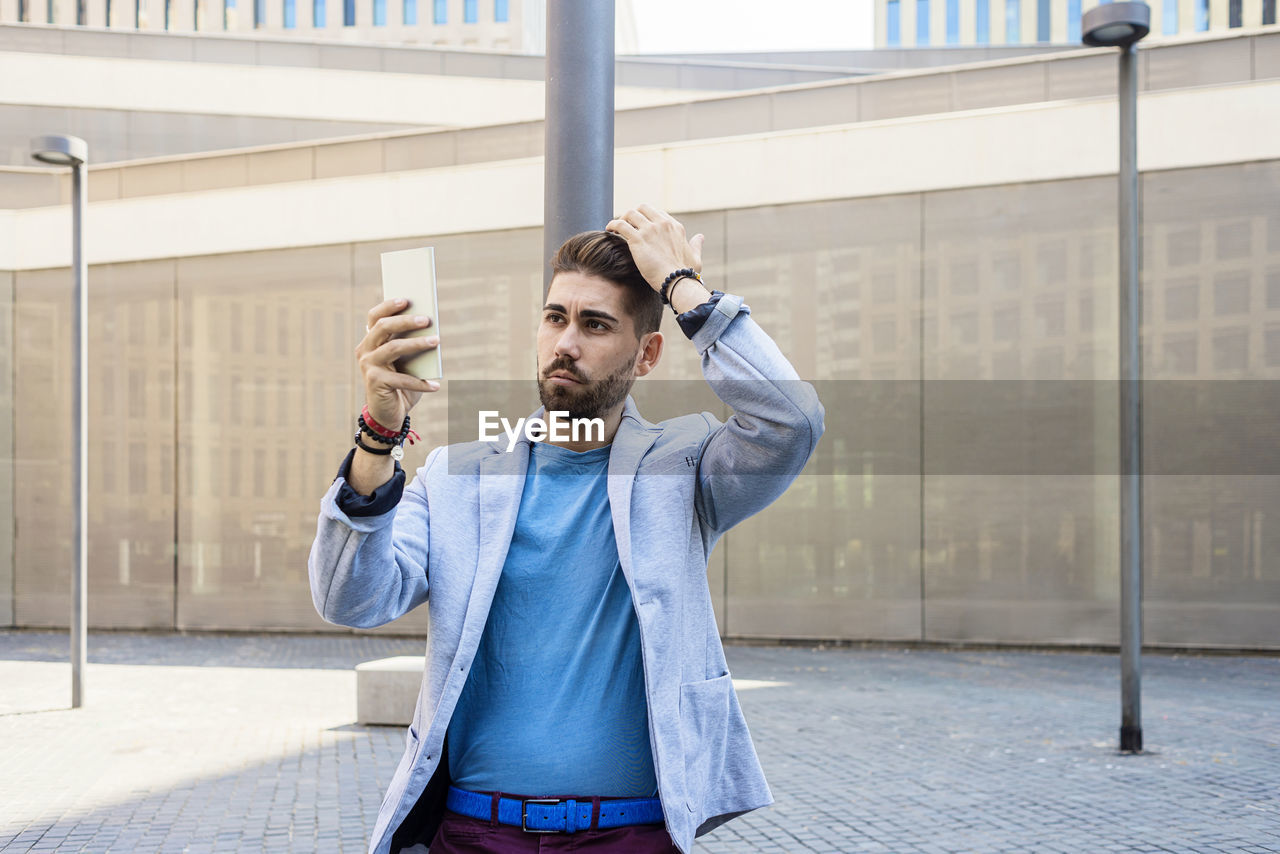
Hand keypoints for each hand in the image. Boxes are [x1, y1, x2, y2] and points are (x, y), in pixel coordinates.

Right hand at [357, 298, 439, 428]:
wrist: (389, 414)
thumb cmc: (401, 383)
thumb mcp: (407, 362)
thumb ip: (411, 345)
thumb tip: (430, 328)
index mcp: (370, 341)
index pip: (375, 317)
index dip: (388, 305)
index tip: (407, 299)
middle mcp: (365, 351)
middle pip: (383, 327)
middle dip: (406, 321)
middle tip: (427, 320)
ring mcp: (368, 366)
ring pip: (393, 348)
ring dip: (417, 344)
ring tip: (436, 340)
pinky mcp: (375, 382)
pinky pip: (402, 379)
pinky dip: (421, 383)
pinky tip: (435, 385)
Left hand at [606, 204, 704, 292]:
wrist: (678, 281)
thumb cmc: (687, 273)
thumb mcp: (695, 256)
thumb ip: (696, 245)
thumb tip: (700, 237)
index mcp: (675, 227)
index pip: (657, 213)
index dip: (647, 218)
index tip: (641, 226)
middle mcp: (662, 224)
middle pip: (643, 208)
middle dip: (634, 213)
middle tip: (627, 224)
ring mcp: (650, 230)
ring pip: (631, 213)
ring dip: (622, 218)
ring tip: (616, 227)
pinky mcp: (638, 239)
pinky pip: (620, 225)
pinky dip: (613, 225)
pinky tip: (609, 230)